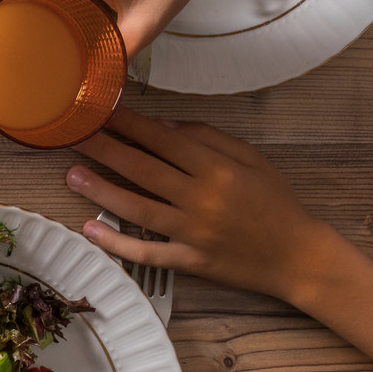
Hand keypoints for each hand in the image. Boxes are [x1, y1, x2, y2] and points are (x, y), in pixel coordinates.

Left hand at [66, 108, 327, 300]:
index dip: (127, 123)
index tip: (99, 109)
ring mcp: (194, 233)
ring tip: (72, 175)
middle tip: (71, 135)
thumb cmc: (276, 202)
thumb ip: (207, 136)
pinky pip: (148, 253)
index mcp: (217, 168)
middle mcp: (202, 198)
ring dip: (101, 191)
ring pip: (138, 208)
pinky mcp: (191, 262)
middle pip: (142, 169)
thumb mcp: (251, 157)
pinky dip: (118, 243)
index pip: (161, 139)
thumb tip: (162, 122)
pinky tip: (91, 229)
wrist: (301, 257)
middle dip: (103, 149)